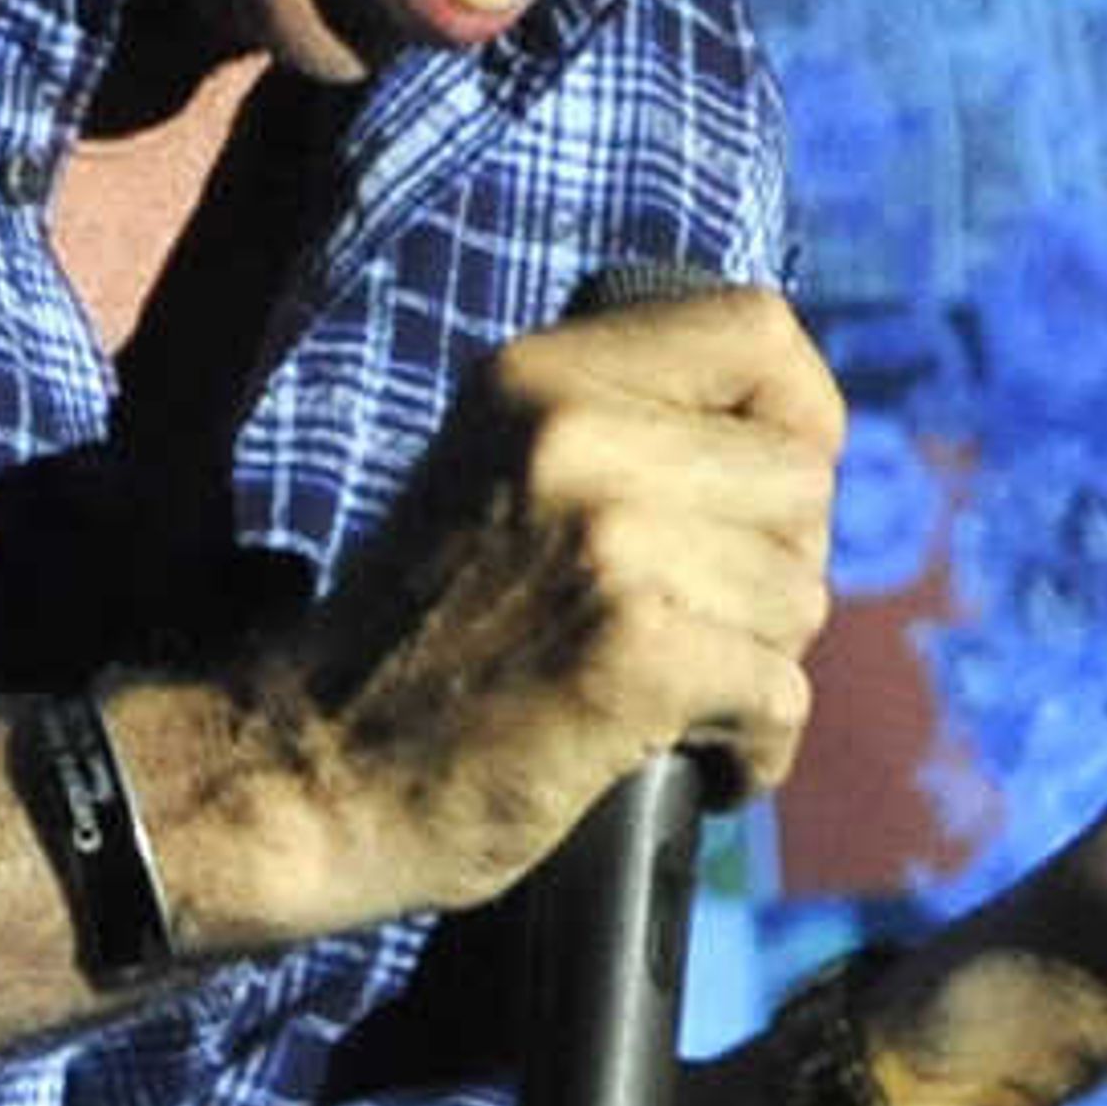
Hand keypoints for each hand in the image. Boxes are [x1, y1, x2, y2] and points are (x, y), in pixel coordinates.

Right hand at [265, 279, 842, 926]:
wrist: (306, 776)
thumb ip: (616, 433)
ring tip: (660, 701)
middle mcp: (577, 433)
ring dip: (753, 669)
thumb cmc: (413, 648)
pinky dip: (752, 752)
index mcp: (540, 373)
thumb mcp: (494, 477)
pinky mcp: (635, 651)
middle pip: (800, 485)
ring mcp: (608, 539)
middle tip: (688, 632)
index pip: (757, 329)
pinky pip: (781, 694)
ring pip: (799, 597)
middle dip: (770, 574)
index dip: (800, 416)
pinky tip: (692, 766)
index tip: (766, 499)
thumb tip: (794, 451)